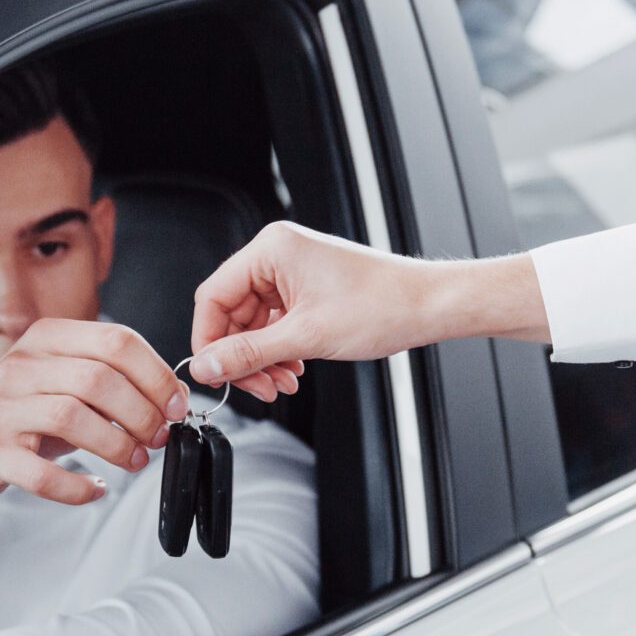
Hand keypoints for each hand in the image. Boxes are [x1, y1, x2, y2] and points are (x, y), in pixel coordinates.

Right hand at [0, 319, 187, 509]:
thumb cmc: (17, 409)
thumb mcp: (58, 377)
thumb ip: (107, 379)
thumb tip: (169, 398)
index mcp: (46, 339)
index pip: (116, 341)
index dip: (156, 375)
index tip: (174, 404)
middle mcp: (21, 367)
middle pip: (99, 379)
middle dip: (142, 413)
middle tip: (156, 437)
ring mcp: (2, 409)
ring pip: (73, 418)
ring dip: (116, 445)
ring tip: (133, 461)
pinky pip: (44, 474)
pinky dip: (78, 486)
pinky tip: (94, 489)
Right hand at [190, 222, 548, 397]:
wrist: (429, 307)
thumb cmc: (383, 305)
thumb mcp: (305, 337)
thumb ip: (248, 354)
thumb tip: (207, 367)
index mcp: (272, 250)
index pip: (214, 297)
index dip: (209, 340)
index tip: (213, 371)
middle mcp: (279, 256)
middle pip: (232, 315)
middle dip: (242, 356)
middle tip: (255, 386)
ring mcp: (292, 274)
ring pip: (253, 326)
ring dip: (262, 360)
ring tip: (280, 382)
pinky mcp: (306, 291)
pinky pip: (274, 326)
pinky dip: (278, 353)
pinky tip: (291, 370)